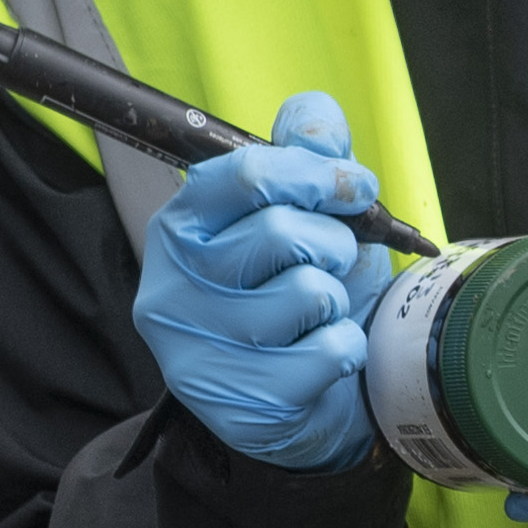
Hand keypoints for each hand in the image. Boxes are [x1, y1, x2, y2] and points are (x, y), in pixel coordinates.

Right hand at [132, 92, 395, 472]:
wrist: (298, 400)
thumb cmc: (295, 294)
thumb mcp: (302, 215)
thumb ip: (305, 158)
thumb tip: (317, 124)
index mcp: (180, 226)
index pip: (248, 173)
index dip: (317, 174)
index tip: (355, 187)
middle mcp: (173, 286)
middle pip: (283, 230)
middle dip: (334, 242)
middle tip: (333, 262)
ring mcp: (198, 349)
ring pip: (309, 291)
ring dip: (337, 298)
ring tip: (319, 313)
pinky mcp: (240, 402)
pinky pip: (329, 350)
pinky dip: (345, 348)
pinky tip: (320, 357)